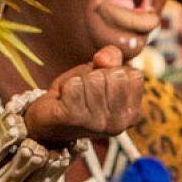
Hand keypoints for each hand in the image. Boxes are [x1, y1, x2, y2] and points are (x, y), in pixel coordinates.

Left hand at [24, 45, 143, 145]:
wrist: (48, 121)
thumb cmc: (78, 95)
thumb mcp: (100, 71)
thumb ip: (111, 57)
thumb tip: (103, 60)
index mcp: (132, 113)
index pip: (134, 75)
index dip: (114, 72)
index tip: (102, 85)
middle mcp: (119, 122)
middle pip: (115, 75)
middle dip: (96, 74)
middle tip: (85, 90)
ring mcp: (97, 123)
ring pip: (94, 79)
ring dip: (80, 81)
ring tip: (74, 95)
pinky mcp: (74, 118)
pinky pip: (74, 85)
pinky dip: (66, 86)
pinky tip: (64, 99)